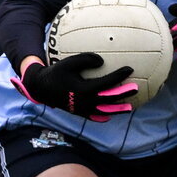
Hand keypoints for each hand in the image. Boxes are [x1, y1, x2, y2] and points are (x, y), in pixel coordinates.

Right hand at [11, 53, 137, 121]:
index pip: (106, 83)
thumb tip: (102, 60)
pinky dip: (103, 116)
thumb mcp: (68, 62)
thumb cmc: (55, 73)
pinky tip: (109, 116)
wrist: (40, 88)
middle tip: (136, 88)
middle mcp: (85, 102)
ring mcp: (82, 110)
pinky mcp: (78, 113)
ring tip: (129, 108)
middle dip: (123, 94)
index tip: (130, 69)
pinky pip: (93, 117)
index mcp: (84, 90)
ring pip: (104, 111)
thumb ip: (85, 59)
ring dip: (117, 109)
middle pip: (109, 99)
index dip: (119, 76)